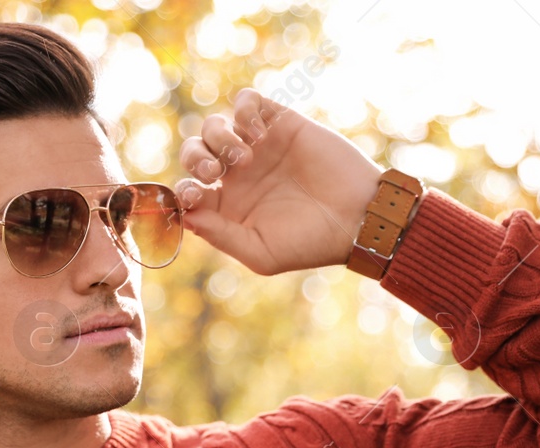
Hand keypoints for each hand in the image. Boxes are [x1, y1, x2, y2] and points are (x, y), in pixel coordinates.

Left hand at [175, 88, 383, 275]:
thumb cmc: (310, 243)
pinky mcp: (280, 124)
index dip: (182, 190)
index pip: (188, 189)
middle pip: (194, 152)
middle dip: (195, 159)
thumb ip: (220, 235)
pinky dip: (243, 110)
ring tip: (245, 157)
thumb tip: (186, 216)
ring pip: (214, 126)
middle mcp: (238, 175)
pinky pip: (247, 102)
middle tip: (214, 173)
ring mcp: (258, 146)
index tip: (196, 195)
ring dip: (218, 137)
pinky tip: (258, 133)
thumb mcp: (260, 252)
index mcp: (228, 207)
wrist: (357, 217)